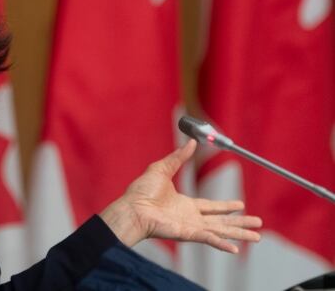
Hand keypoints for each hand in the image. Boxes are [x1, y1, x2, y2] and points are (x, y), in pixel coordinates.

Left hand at [99, 140, 261, 252]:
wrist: (132, 208)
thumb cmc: (140, 191)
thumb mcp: (162, 168)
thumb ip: (178, 157)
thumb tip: (191, 142)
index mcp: (185, 204)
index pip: (211, 206)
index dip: (226, 206)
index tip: (240, 205)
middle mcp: (190, 217)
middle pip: (221, 221)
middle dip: (240, 222)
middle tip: (257, 224)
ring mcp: (190, 227)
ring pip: (221, 231)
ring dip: (239, 234)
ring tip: (257, 237)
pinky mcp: (187, 233)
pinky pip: (209, 238)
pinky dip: (222, 243)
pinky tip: (235, 248)